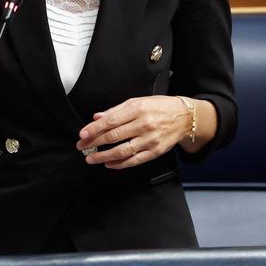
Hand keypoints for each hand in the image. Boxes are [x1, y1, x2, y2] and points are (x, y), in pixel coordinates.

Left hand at [75, 95, 189, 168]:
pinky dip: (120, 164)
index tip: (82, 134)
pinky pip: (135, 160)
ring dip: (104, 156)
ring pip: (122, 151)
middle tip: (82, 146)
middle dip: (94, 143)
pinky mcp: (156, 151)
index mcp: (137, 109)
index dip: (94, 129)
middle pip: (114, 136)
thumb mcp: (136, 102)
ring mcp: (150, 139)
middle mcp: (144, 124)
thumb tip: (97, 117)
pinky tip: (109, 164)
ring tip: (91, 158)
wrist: (184, 117)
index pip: (111, 121)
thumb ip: (115, 110)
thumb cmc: (158, 107)